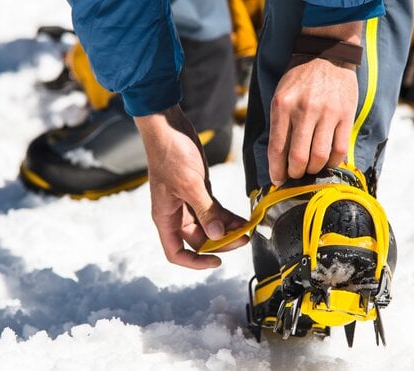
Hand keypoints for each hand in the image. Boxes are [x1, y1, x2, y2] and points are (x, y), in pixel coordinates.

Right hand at [134, 105, 248, 268]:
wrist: (168, 127)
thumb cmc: (170, 154)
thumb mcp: (190, 184)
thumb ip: (206, 211)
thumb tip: (218, 235)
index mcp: (165, 217)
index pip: (176, 252)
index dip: (195, 262)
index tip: (216, 262)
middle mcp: (175, 214)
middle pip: (198, 240)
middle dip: (220, 242)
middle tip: (242, 239)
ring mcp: (187, 203)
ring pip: (208, 226)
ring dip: (227, 230)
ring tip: (247, 229)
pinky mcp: (198, 191)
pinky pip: (214, 211)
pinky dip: (227, 216)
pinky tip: (242, 218)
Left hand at [268, 22, 361, 185]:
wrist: (327, 54)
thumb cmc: (300, 79)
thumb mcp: (281, 96)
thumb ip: (280, 125)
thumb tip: (279, 159)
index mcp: (283, 106)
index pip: (277, 148)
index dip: (276, 171)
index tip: (278, 180)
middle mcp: (304, 110)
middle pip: (299, 157)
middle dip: (295, 173)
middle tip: (296, 175)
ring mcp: (327, 113)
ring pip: (320, 156)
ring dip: (314, 169)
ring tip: (311, 168)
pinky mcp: (345, 115)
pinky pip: (340, 149)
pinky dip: (333, 162)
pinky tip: (328, 161)